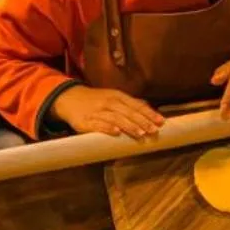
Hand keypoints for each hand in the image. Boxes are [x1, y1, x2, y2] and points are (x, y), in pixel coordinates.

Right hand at [51, 85, 165, 138]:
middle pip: (128, 112)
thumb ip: (129, 104)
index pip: (136, 105)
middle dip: (142, 121)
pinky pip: (97, 125)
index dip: (149, 114)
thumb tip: (149, 110)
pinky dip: (107, 128)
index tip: (161, 122)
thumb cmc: (95, 100)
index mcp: (117, 96)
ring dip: (129, 126)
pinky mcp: (85, 121)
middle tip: (154, 130)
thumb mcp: (113, 97)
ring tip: (140, 134)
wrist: (69, 98)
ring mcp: (97, 111)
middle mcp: (109, 102)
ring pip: (116, 118)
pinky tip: (116, 132)